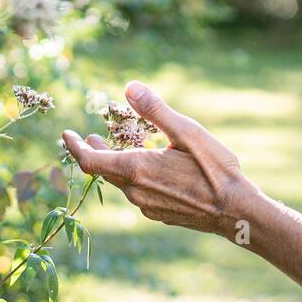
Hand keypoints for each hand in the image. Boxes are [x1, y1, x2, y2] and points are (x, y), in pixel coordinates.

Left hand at [60, 81, 259, 237]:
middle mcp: (136, 191)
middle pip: (104, 171)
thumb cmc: (215, 170)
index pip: (90, 161)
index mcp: (137, 169)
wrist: (236, 213)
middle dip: (95, 152)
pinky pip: (137, 193)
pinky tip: (148, 169)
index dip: (75, 147)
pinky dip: (133, 177)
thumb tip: (129, 88)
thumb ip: (156, 111)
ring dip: (116, 164)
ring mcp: (146, 206)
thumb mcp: (188, 133)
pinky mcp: (159, 214)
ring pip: (121, 183)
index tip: (66, 134)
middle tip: (89, 138)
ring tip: (120, 149)